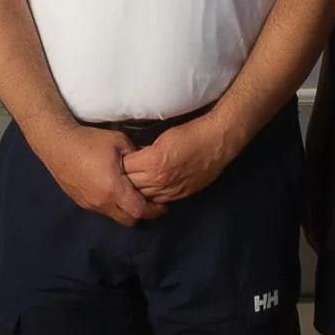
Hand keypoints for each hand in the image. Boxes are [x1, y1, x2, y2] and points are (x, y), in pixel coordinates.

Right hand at [40, 126, 166, 226]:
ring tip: (132, 196)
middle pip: (129, 220)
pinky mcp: (81, 202)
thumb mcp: (119, 142)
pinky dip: (112, 205)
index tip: (163, 206)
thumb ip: (136, 155)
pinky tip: (114, 191)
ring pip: (115, 216)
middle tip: (151, 203)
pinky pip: (102, 210)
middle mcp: (102, 202)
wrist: (57, 144)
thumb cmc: (89, 140)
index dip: (154, 210)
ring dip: (126, 210)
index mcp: (113, 189)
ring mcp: (90, 204)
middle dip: (142, 214)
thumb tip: (148, 163)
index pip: (139, 210)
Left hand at [122, 116, 236, 203]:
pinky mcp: (181, 195)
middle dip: (125, 179)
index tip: (117, 161)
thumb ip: (147, 152)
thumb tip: (136, 159)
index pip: (125, 168)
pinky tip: (150, 189)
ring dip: (138, 190)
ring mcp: (171, 190)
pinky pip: (159, 200)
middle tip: (121, 174)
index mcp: (152, 162)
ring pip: (144, 196)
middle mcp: (159, 179)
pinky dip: (152, 195)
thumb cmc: (191, 134)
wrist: (216, 142)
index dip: (120, 164)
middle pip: (132, 185)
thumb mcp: (163, 137)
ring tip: (133, 183)